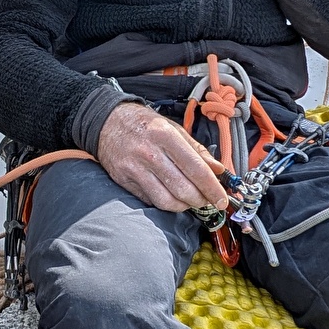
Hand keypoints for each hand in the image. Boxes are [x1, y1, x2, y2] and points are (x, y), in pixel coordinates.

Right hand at [97, 103, 228, 212]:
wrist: (106, 122)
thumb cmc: (143, 124)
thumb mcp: (172, 128)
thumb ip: (197, 149)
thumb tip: (218, 169)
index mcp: (164, 135)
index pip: (195, 168)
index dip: (212, 188)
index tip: (222, 199)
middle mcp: (149, 153)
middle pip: (183, 189)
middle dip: (201, 200)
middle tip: (208, 201)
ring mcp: (134, 169)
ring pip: (167, 201)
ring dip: (184, 206)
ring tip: (191, 200)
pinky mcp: (124, 181)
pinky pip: (151, 200)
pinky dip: (166, 203)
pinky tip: (172, 196)